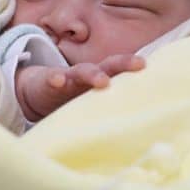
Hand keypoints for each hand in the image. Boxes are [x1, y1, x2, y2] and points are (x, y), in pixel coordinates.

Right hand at [16, 55, 144, 121]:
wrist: (36, 89)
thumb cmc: (72, 96)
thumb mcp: (94, 100)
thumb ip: (114, 104)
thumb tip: (144, 125)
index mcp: (101, 79)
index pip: (122, 71)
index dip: (136, 69)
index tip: (154, 68)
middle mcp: (88, 76)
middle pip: (108, 66)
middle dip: (124, 64)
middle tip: (139, 64)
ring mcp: (68, 78)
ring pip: (82, 72)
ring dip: (93, 74)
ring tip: (103, 81)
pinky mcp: (48, 84)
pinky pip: (52, 81)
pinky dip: (55, 79)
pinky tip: (57, 80)